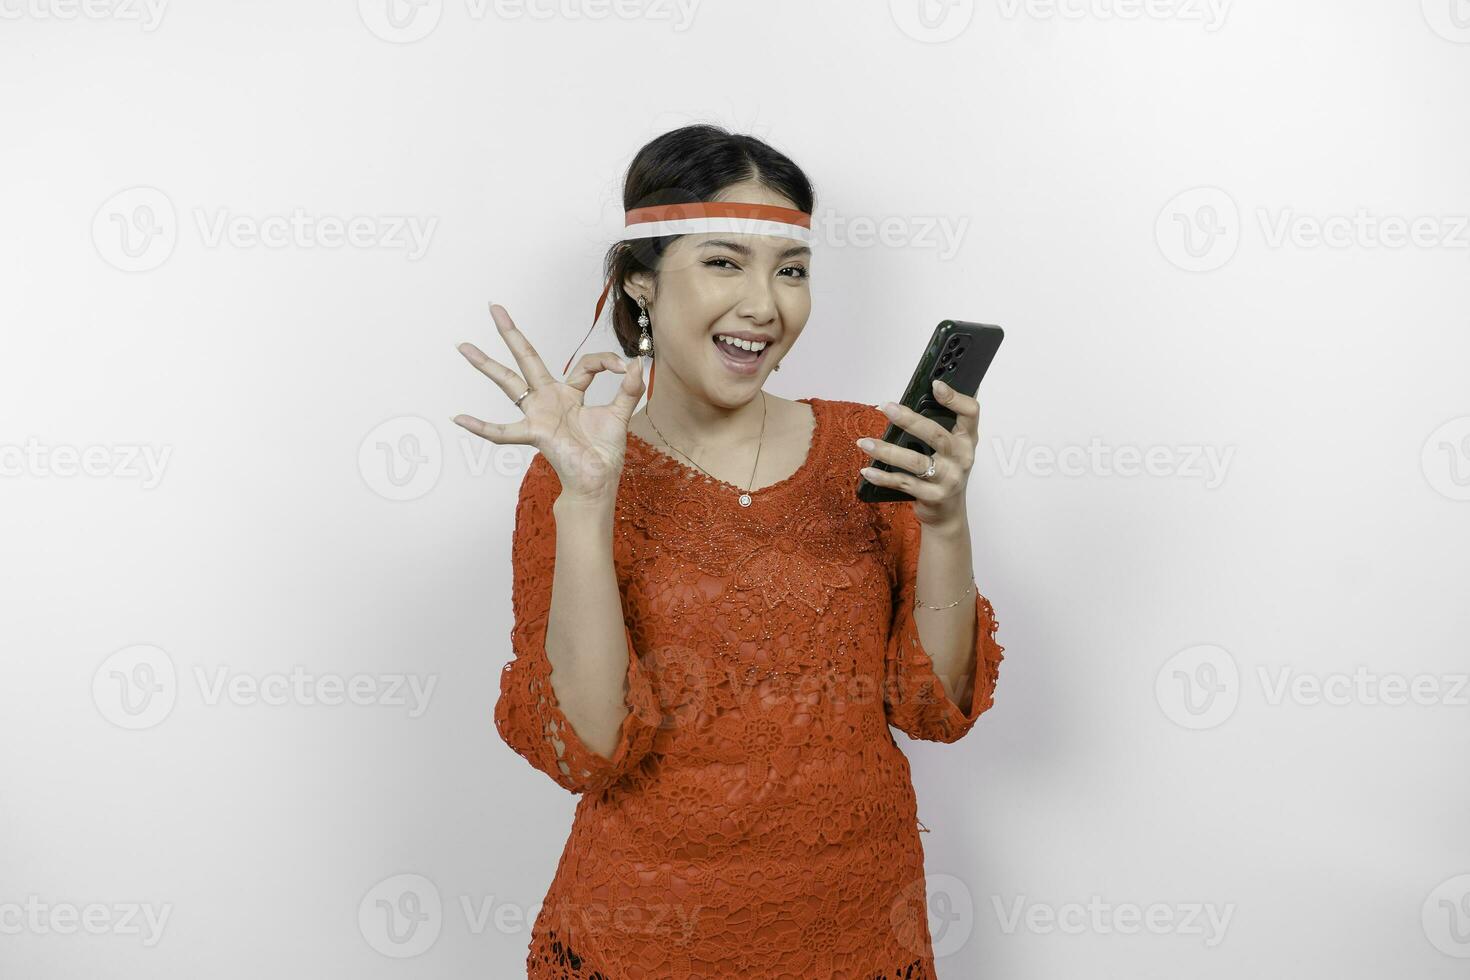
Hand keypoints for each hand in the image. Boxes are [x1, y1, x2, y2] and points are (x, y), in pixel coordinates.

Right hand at [452, 303, 644, 501]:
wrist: (598, 481)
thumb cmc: (603, 452)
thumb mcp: (621, 414)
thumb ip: (629, 389)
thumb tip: (637, 363)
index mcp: (570, 393)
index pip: (585, 364)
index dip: (606, 362)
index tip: (625, 367)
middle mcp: (549, 399)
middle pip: (527, 359)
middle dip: (512, 334)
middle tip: (494, 308)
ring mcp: (538, 415)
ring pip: (508, 383)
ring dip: (486, 365)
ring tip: (464, 346)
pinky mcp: (536, 433)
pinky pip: (503, 431)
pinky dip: (481, 427)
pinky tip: (459, 418)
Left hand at [859, 378, 979, 527]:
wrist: (948, 512)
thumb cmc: (945, 472)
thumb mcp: (950, 449)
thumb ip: (940, 425)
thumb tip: (917, 396)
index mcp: (967, 439)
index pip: (970, 412)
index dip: (955, 398)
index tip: (936, 384)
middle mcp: (962, 458)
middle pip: (936, 434)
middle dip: (909, 419)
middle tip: (886, 407)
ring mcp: (949, 479)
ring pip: (916, 461)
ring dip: (886, 451)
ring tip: (864, 442)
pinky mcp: (934, 496)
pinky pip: (904, 483)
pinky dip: (883, 477)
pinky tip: (868, 470)